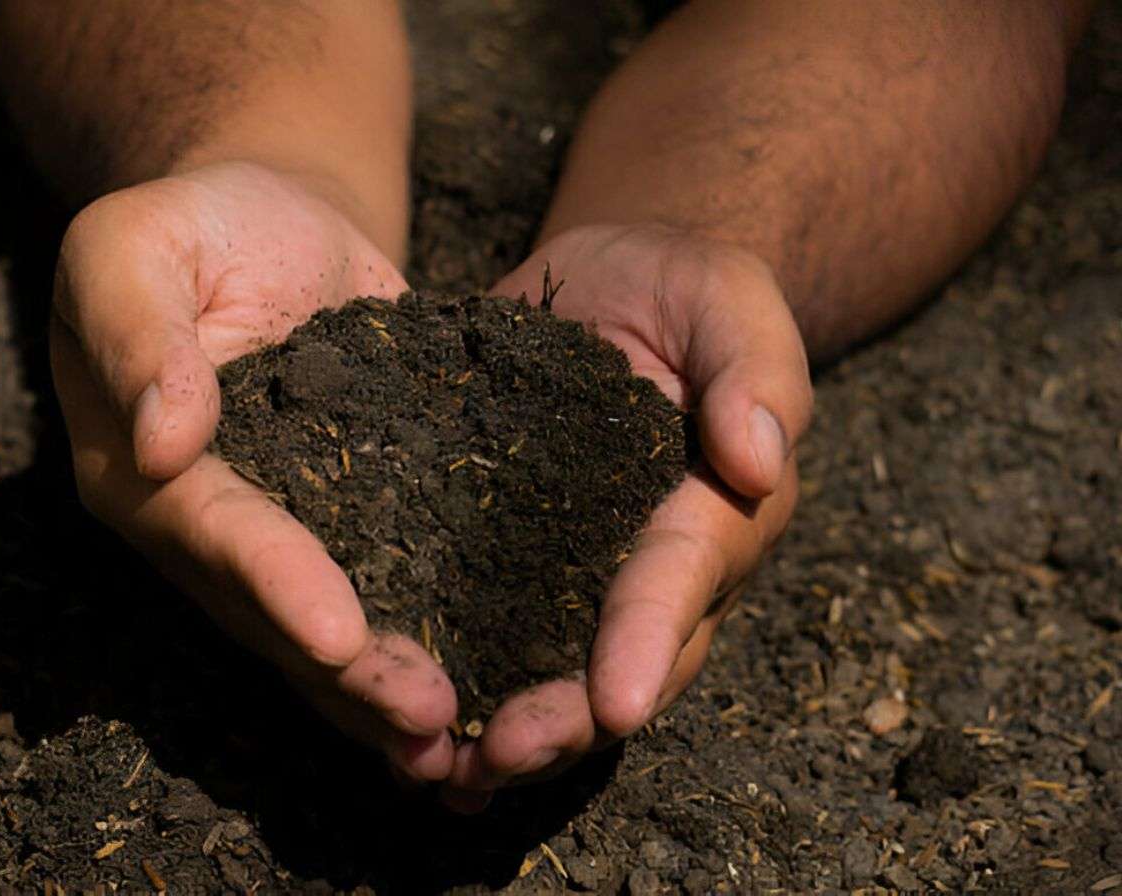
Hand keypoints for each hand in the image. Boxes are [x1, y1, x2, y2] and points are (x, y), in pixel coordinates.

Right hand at [49, 162, 457, 780]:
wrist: (275, 217)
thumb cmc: (197, 219)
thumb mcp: (136, 244)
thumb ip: (135, 333)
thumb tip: (159, 441)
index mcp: (139, 469)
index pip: (209, 533)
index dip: (273, 583)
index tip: (338, 634)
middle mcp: (205, 524)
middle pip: (273, 610)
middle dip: (349, 671)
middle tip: (426, 717)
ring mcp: (281, 532)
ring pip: (329, 626)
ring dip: (389, 687)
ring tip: (463, 736)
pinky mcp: (351, 517)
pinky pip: (386, 583)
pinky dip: (425, 636)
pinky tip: (487, 686)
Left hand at [440, 224, 811, 810]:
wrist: (605, 285)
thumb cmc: (680, 286)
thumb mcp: (727, 295)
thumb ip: (754, 366)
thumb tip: (760, 456)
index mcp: (714, 509)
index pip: (684, 575)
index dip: (651, 637)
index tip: (619, 701)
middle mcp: (651, 564)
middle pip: (617, 656)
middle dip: (566, 716)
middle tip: (502, 757)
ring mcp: (579, 570)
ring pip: (551, 667)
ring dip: (504, 725)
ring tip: (442, 773)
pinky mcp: (510, 557)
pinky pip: (489, 630)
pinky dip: (457, 683)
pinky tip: (405, 738)